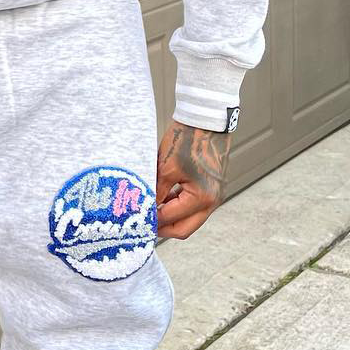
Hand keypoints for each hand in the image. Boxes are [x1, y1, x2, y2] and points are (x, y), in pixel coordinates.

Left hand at [155, 120, 230, 239]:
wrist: (206, 120)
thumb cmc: (187, 140)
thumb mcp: (165, 169)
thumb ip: (156, 193)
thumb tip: (145, 211)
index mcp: (202, 197)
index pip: (171, 219)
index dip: (151, 221)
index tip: (135, 220)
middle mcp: (212, 201)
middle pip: (184, 229)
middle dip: (163, 229)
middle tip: (143, 224)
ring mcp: (214, 196)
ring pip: (189, 220)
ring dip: (170, 218)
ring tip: (151, 210)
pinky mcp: (211, 189)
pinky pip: (193, 207)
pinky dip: (178, 207)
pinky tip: (163, 200)